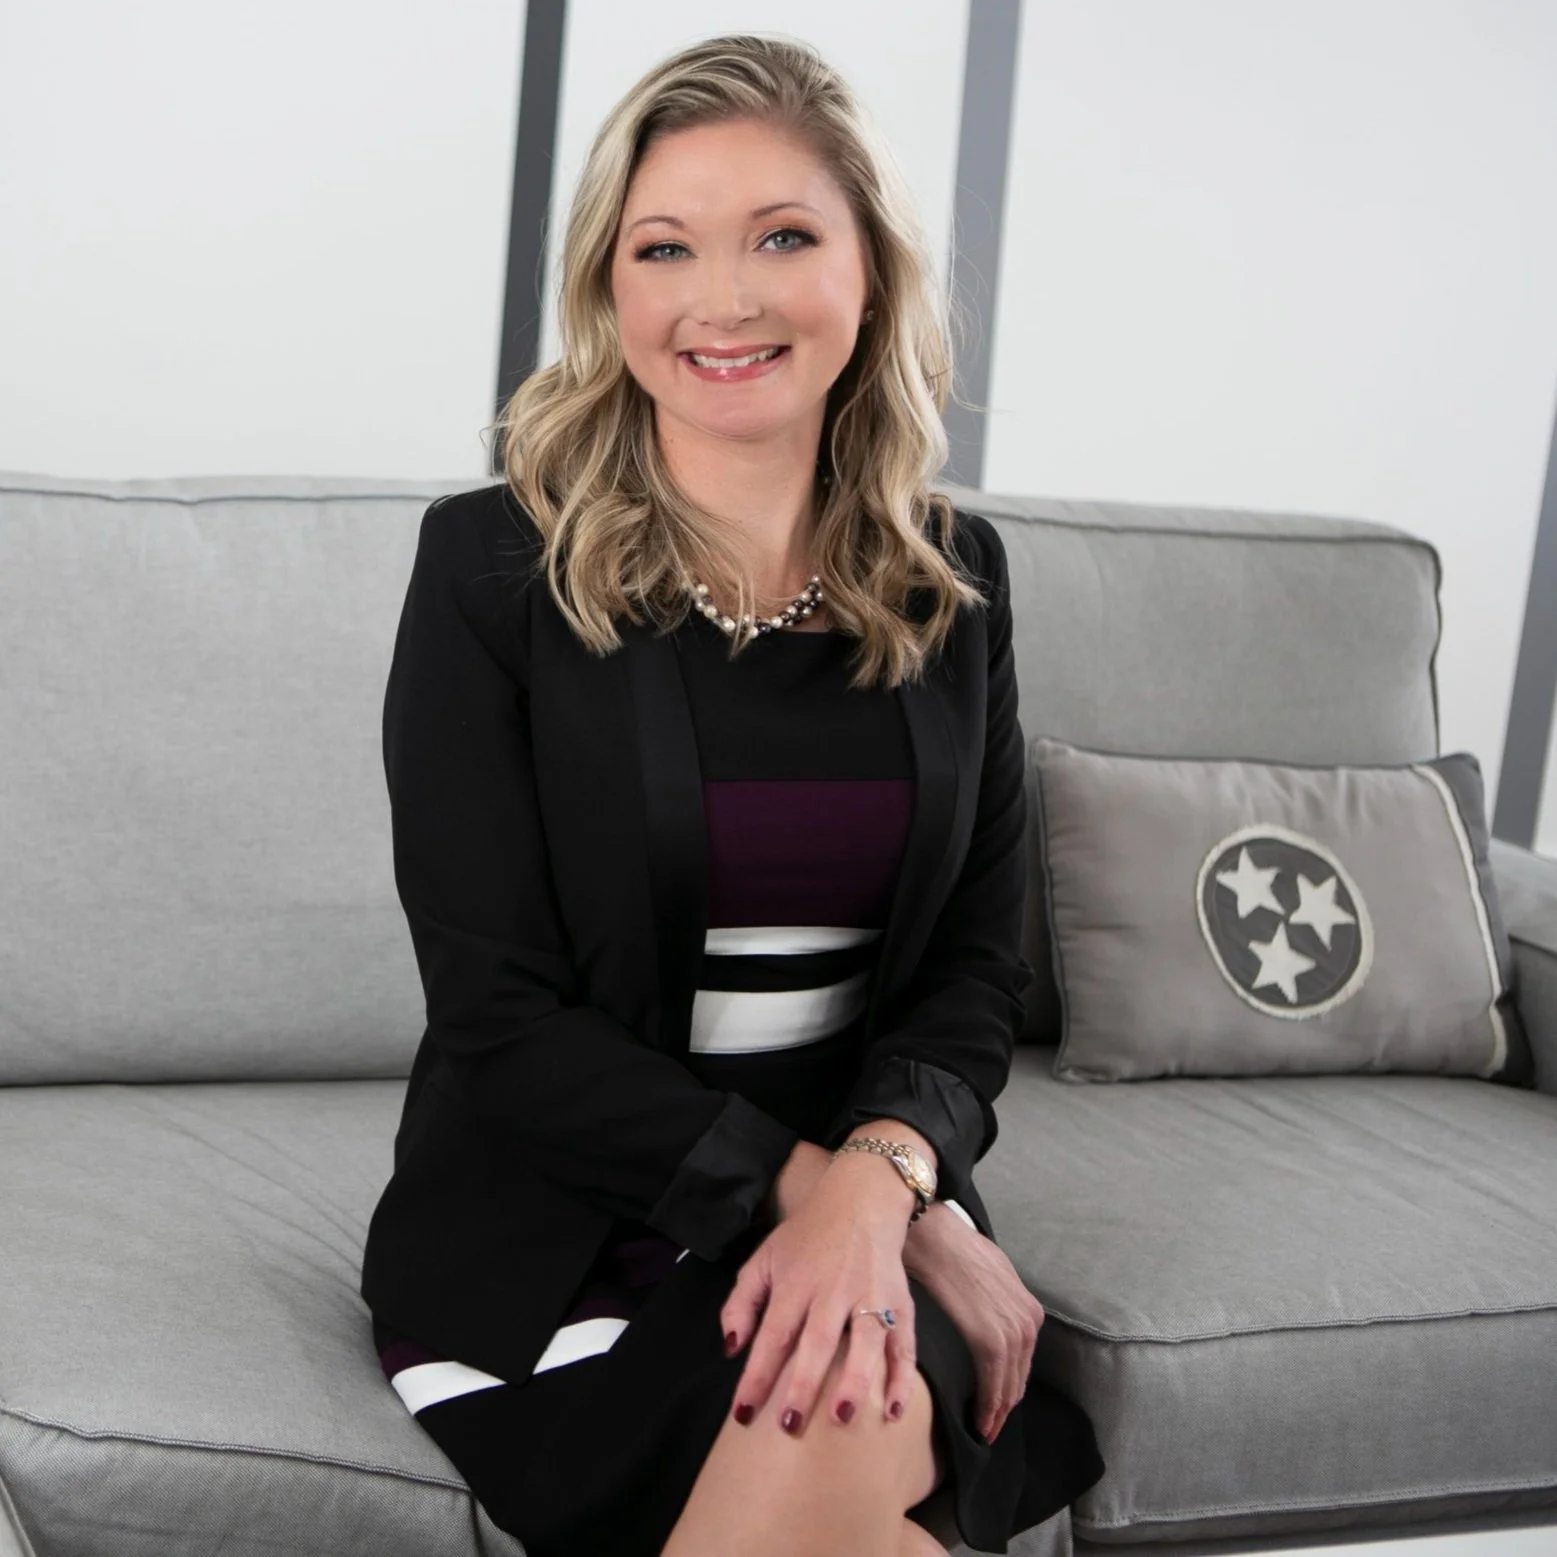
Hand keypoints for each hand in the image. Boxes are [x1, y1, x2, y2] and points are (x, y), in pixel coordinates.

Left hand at [722, 1152, 918, 1435]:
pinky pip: (904, 1344)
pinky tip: (893, 1411)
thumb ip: (741, 1303)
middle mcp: (833, 1289)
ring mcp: (871, 1294)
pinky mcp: (900, 1301)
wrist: (860, 1199)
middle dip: (804, 1384)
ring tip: (843, 1417)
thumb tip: (731, 1350)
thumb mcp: (764, 1258)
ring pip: (865, 1339)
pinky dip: (902, 1377)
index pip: (773, 1334)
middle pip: (818, 1339)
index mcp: (795, 1281)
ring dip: (855, 1379)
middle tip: (791, 1426)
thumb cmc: (806, 1237)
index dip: (757, 1375)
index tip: (743, 1415)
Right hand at [901, 1201, 1043, 1444]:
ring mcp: (1014, 1331)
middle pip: (1019, 1377)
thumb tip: (989, 1321)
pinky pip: (994, 1383)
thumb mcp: (988, 1277)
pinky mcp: (992, 1340)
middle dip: (1005, 1406)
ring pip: (1009, 1385)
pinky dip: (988, 1406)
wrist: (935, 1237)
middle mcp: (1028, 1322)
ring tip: (984, 1430)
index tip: (999, 1409)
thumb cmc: (952, 1252)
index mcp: (1029, 1309)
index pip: (1023, 1361)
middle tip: (990, 1429)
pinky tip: (980, 1421)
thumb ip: (995, 1305)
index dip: (1011, 1388)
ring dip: (997, 1412)